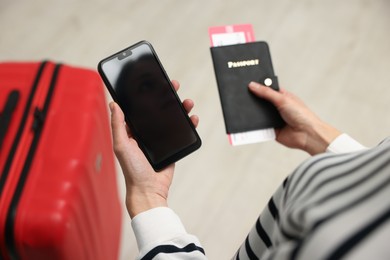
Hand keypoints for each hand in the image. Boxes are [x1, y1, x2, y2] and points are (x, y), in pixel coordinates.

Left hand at [110, 80, 198, 217]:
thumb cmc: (132, 169)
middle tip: (173, 85)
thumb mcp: (121, 145)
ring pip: (172, 118)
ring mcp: (160, 139)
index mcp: (133, 130)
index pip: (140, 107)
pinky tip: (193, 118)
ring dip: (180, 108)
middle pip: (158, 109)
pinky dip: (189, 123)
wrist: (149, 190)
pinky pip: (182, 131)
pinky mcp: (172, 146)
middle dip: (167, 96)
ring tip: (187, 101)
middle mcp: (146, 132)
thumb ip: (118, 125)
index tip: (153, 82)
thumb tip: (114, 104)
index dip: (147, 94)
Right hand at [248, 82, 340, 154]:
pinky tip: (249, 122)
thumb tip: (253, 85)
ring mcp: (274, 119)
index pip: (267, 89)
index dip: (258, 87)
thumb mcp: (283, 99)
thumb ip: (266, 93)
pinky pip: (259, 126)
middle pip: (261, 102)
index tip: (247, 84)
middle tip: (242, 97)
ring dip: (254, 113)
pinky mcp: (271, 130)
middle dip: (253, 101)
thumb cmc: (302, 115)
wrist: (307, 135)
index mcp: (282, 96)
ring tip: (243, 109)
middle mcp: (277, 107)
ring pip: (259, 114)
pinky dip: (255, 125)